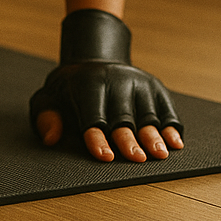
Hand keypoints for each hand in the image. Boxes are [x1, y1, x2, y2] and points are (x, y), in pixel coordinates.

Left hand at [29, 9, 183, 161]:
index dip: (97, 137)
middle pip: (122, 116)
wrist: (94, 61)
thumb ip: (46, 115)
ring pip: (147, 113)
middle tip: (136, 158)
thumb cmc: (71, 89)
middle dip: (129, 138)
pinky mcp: (155, 86)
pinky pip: (166, 108)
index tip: (105, 156)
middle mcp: (114, 80)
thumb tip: (51, 137)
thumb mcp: (50, 96)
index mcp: (86, 84)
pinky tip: (174, 142)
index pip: (91, 114)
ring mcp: (137, 82)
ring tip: (159, 154)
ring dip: (154, 134)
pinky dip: (171, 126)